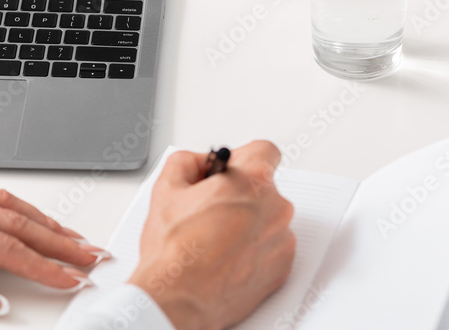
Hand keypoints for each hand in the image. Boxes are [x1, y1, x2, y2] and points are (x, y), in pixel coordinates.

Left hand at [0, 180, 104, 314]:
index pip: (6, 249)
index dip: (43, 266)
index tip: (71, 278)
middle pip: (17, 222)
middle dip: (59, 241)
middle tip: (92, 256)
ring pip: (9, 206)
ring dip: (45, 222)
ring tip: (73, 239)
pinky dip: (20, 209)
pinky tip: (29, 217)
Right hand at [128, 141, 295, 329]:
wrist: (179, 298)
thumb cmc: (174, 250)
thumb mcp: (166, 187)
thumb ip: (187, 161)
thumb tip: (198, 163)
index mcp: (252, 181)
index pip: (264, 150)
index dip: (241, 158)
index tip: (228, 170)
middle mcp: (275, 208)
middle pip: (262, 187)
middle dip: (238, 194)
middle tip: (209, 209)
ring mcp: (282, 240)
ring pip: (267, 219)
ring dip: (246, 223)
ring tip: (213, 239)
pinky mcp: (282, 268)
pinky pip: (270, 247)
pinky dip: (252, 249)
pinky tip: (224, 256)